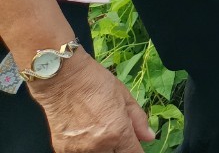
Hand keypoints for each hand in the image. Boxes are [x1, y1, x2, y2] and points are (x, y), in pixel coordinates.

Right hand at [28, 50, 153, 151]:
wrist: (62, 79)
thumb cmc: (95, 82)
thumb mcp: (124, 96)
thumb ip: (138, 120)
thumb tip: (149, 136)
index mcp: (117, 132)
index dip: (136, 149)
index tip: (134, 144)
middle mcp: (98, 146)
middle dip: (119, 148)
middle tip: (115, 133)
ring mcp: (78, 150)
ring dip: (102, 149)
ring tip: (98, 129)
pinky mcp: (62, 150)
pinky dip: (85, 148)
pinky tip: (84, 132)